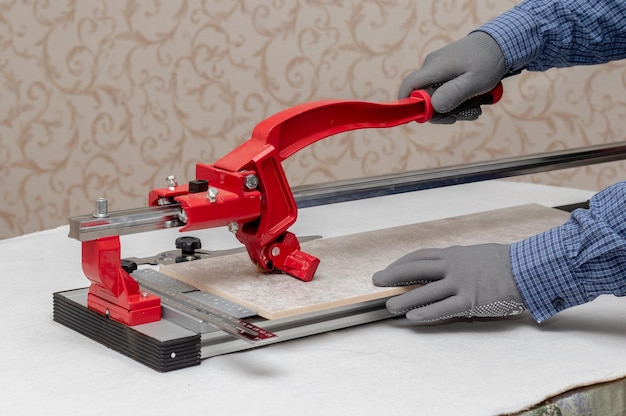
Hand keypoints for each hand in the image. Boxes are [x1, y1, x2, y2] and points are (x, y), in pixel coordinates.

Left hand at [372, 244, 524, 323]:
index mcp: (454, 254)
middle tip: (376, 281)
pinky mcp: (470, 300)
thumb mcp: (475, 254)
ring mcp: (461, 283)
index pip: (419, 256)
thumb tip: (441, 267)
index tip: (387, 270)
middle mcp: (453, 266)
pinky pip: (443, 308)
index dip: (400, 264)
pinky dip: (425, 312)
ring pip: (424, 291)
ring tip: (389, 306)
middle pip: (415, 269)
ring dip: (404, 299)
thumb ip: (457, 261)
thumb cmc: (504, 262)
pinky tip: (412, 317)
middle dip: (392, 275)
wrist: (527, 269)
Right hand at [398, 31, 506, 123]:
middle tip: (459, 117)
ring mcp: (438, 68)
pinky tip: (472, 102)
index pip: (409, 85)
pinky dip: (456, 100)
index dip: (407, 104)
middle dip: (439, 111)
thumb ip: (454, 93)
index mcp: (434, 67)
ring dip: (452, 108)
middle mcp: (431, 66)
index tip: (421, 119)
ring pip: (435, 95)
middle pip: (423, 96)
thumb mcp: (475, 81)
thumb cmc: (489, 61)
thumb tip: (433, 107)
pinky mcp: (446, 70)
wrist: (500, 42)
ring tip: (474, 109)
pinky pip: (443, 90)